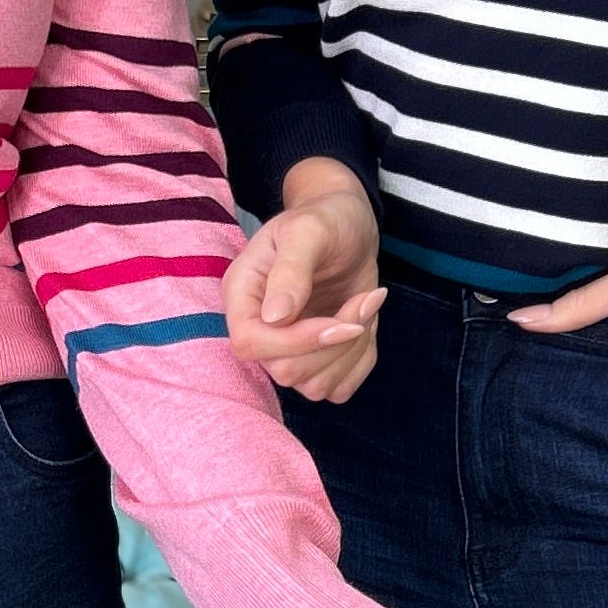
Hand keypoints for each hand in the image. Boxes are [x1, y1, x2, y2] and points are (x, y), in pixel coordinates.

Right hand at [222, 159, 385, 403]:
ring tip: (366, 304)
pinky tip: (365, 324)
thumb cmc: (325, 219)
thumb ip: (291, 270)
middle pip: (285, 371)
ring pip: (315, 386)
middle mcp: (259, 328)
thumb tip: (274, 316)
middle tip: (365, 300)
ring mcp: (288, 349)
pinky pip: (339, 388)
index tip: (342, 321)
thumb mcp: (308, 231)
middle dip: (336, 343)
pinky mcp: (319, 361)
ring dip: (352, 350)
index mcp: (242, 294)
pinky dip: (360, 361)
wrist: (349, 225)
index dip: (297, 341)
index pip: (250, 342)